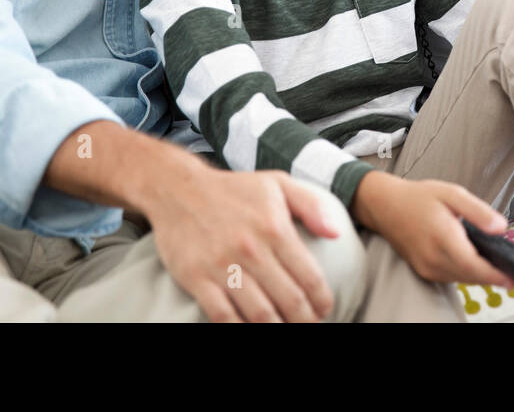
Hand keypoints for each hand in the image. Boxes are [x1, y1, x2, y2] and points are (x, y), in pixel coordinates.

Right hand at [141, 164, 343, 321]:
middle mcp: (251, 250)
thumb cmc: (232, 188)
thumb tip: (336, 233)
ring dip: (277, 328)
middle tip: (308, 324)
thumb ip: (311, 205)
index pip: (309, 277)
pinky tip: (250, 329)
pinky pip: (223, 316)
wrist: (177, 188)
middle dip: (305, 320)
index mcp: (274, 228)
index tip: (325, 309)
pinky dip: (240, 329)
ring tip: (284, 328)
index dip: (322, 301)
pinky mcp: (196, 278)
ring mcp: (222, 267)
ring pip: (260, 315)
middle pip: (289, 301)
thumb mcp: (276, 184)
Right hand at [351, 171, 513, 287]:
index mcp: (442, 236)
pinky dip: (466, 272)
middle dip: (493, 276)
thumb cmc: (419, 198)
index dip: (495, 275)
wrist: (385, 206)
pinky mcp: (424, 271)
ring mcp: (427, 267)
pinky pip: (452, 277)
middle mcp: (433, 258)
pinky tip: (474, 262)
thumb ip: (478, 211)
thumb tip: (501, 228)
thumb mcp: (452, 193)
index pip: (473, 264)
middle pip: (471, 276)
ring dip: (480, 275)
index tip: (513, 278)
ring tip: (497, 265)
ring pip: (462, 279)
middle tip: (512, 272)